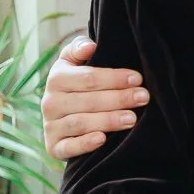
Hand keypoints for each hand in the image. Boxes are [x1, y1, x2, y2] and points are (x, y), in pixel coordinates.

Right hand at [43, 36, 148, 159]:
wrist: (63, 119)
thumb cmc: (78, 87)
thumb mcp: (74, 64)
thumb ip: (79, 49)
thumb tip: (90, 46)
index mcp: (57, 79)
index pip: (88, 78)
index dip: (114, 78)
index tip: (138, 78)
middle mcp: (50, 102)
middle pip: (88, 101)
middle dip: (118, 98)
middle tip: (143, 97)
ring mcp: (51, 126)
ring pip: (80, 122)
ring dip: (107, 120)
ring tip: (132, 118)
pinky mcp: (54, 147)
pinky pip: (68, 147)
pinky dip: (85, 144)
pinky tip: (103, 139)